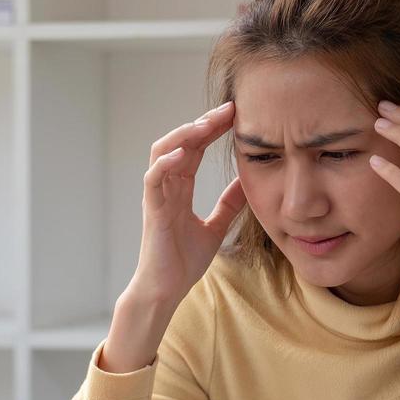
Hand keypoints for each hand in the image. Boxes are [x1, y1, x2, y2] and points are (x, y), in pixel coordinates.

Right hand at [129, 101, 248, 308]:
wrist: (166, 290)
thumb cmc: (183, 262)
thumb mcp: (216, 227)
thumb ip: (228, 205)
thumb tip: (248, 184)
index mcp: (179, 189)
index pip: (195, 149)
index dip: (212, 129)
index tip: (235, 114)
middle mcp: (166, 187)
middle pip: (181, 143)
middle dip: (203, 123)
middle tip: (228, 109)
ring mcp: (156, 197)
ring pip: (162, 152)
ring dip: (183, 135)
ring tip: (205, 124)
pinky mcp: (151, 210)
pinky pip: (153, 178)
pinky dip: (166, 162)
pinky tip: (183, 152)